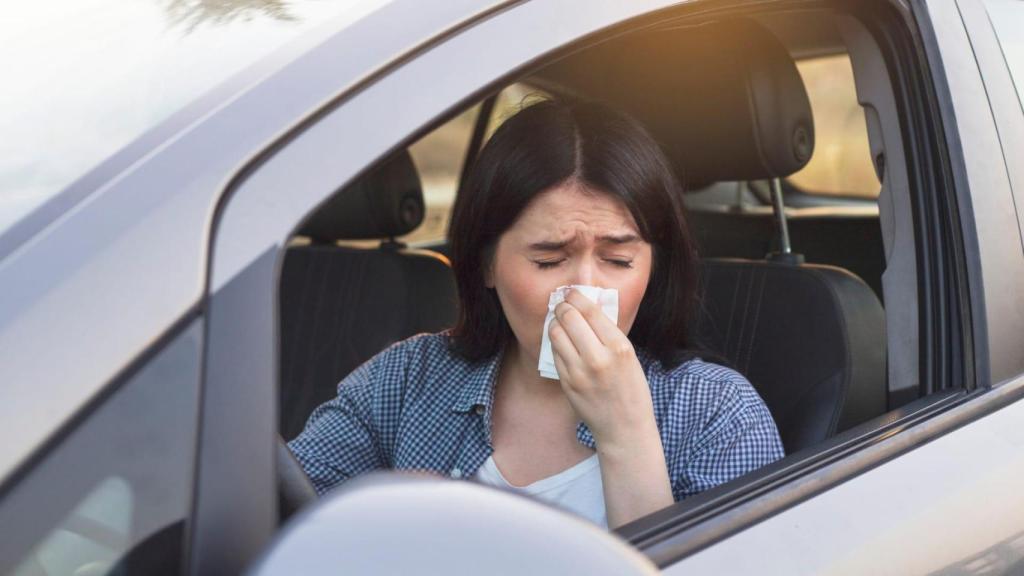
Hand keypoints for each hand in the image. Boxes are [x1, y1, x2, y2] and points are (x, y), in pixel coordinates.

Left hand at [547, 288, 657, 451]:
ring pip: (556, 334)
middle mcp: (598, 358)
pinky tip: (561, 341)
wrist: (624, 427)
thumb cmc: (631, 389)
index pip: (590, 311)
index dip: (577, 297)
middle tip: (562, 304)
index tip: (572, 292)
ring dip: (555, 323)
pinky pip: (555, 353)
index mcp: (619, 347)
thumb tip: (588, 306)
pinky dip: (556, 343)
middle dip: (563, 306)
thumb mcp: (629, 356)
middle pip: (569, 318)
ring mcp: (580, 372)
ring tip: (559, 321)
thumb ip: (609, 333)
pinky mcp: (567, 383)